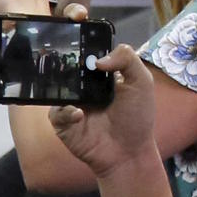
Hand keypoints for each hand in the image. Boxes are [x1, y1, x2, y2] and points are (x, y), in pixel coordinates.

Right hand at [50, 45, 158, 178]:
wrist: (129, 152)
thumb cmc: (137, 117)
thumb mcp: (141, 82)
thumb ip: (127, 60)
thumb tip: (98, 60)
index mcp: (100, 77)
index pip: (86, 57)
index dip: (83, 50)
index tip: (81, 44)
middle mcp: (83, 89)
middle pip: (67, 71)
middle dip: (67, 67)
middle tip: (72, 65)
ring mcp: (71, 106)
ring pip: (57, 91)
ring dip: (64, 90)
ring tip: (76, 92)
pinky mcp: (63, 124)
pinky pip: (55, 113)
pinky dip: (65, 112)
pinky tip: (78, 115)